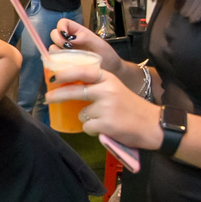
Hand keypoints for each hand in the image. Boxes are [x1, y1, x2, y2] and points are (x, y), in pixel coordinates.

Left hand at [45, 63, 162, 149]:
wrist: (153, 125)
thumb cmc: (132, 108)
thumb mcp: (116, 89)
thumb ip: (97, 86)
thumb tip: (69, 87)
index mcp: (109, 79)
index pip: (82, 71)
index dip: (65, 73)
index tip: (53, 77)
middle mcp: (106, 90)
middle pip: (74, 91)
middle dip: (57, 95)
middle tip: (47, 98)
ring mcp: (106, 107)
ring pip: (81, 114)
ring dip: (87, 119)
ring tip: (104, 120)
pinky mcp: (105, 124)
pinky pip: (87, 127)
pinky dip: (93, 130)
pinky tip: (106, 129)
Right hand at [49, 18, 124, 74]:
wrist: (111, 71)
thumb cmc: (107, 56)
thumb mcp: (100, 45)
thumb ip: (86, 38)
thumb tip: (71, 38)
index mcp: (78, 32)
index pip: (64, 23)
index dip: (61, 27)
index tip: (65, 36)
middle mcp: (70, 40)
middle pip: (54, 34)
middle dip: (58, 39)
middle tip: (68, 48)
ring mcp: (66, 52)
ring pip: (52, 47)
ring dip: (57, 52)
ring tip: (69, 58)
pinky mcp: (65, 63)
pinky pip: (54, 60)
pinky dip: (56, 62)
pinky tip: (66, 65)